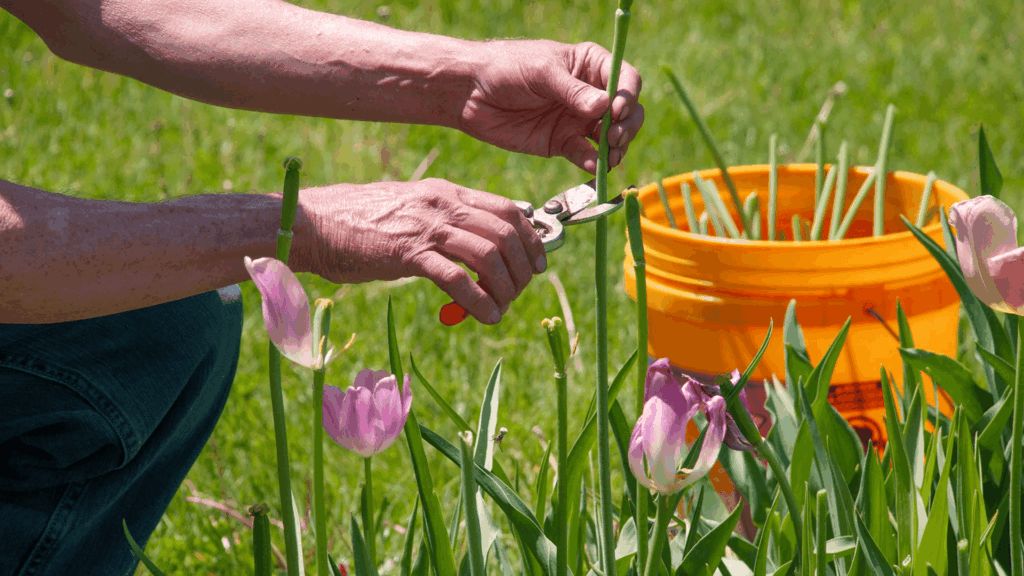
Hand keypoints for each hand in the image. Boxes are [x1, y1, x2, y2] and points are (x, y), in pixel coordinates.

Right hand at [291, 179, 546, 324]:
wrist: (312, 223)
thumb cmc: (357, 225)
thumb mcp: (410, 216)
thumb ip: (442, 229)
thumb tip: (472, 260)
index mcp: (446, 192)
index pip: (508, 209)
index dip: (531, 238)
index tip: (537, 264)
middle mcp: (443, 204)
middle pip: (507, 233)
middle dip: (522, 268)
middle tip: (517, 292)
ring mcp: (426, 227)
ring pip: (490, 255)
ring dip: (505, 287)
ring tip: (500, 308)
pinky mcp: (408, 253)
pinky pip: (458, 279)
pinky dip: (479, 301)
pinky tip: (484, 316)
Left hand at [458, 39, 643, 173]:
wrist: (470, 93)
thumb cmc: (506, 68)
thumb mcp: (542, 72)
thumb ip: (573, 91)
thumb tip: (605, 108)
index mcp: (590, 66)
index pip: (626, 79)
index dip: (628, 96)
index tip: (615, 111)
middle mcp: (590, 94)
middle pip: (626, 113)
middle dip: (627, 127)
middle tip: (612, 137)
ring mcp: (578, 121)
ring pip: (611, 138)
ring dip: (615, 149)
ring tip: (608, 156)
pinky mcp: (562, 143)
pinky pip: (586, 156)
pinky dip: (594, 163)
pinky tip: (594, 167)